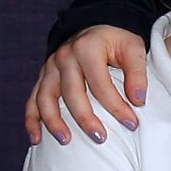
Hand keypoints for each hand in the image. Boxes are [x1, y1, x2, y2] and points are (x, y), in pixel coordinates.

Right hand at [25, 25, 148, 144]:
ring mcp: (50, 67)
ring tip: (65, 141)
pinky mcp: (43, 77)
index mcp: (87, 48)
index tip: (132, 124)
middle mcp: (64, 57)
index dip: (116, 106)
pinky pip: (33, 100)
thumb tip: (138, 101)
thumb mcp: (134, 48)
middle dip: (85, 119)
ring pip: (45, 98)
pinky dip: (32, 120)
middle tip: (101, 139)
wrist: (94, 28)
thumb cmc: (117, 41)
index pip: (100, 84)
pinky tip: (37, 139)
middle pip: (72, 93)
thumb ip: (137, 73)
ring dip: (53, 122)